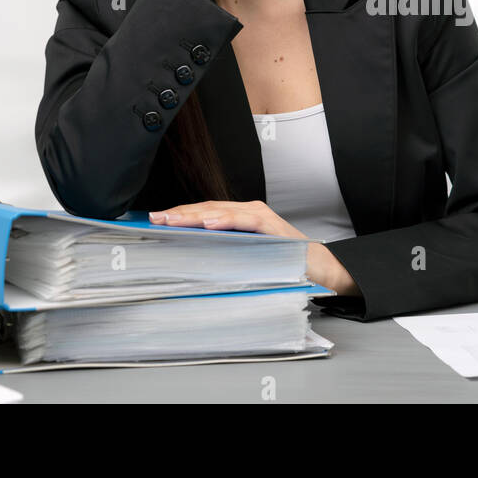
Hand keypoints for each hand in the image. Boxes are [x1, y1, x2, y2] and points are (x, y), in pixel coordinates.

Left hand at [148, 201, 359, 295]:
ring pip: (222, 212)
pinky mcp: (274, 227)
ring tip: (173, 220)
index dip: (180, 216)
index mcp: (242, 219)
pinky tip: (208, 223)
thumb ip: (227, 253)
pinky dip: (225, 220)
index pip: (204, 213)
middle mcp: (250, 212)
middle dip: (180, 214)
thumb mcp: (249, 258)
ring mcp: (262, 217)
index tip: (155, 222)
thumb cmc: (286, 264)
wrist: (322, 269)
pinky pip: (245, 222)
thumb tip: (192, 262)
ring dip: (195, 215)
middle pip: (208, 209)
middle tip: (155, 219)